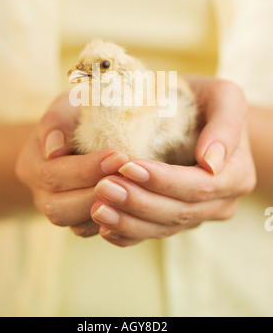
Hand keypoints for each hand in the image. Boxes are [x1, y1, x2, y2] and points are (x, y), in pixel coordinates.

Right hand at [15, 93, 128, 236]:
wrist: (79, 134)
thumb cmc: (75, 115)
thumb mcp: (65, 107)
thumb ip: (56, 122)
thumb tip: (54, 150)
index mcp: (31, 164)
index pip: (54, 174)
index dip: (87, 168)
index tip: (119, 155)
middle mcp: (40, 194)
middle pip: (61, 208)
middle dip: (98, 194)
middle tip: (131, 176)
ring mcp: (59, 211)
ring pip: (77, 226)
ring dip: (108, 210)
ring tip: (137, 190)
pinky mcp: (79, 221)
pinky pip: (93, 231)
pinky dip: (113, 221)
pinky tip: (134, 203)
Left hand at [91, 77, 256, 246]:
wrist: (198, 115)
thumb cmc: (207, 100)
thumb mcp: (224, 98)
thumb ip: (226, 126)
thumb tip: (211, 163)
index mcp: (235, 176)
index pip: (198, 187)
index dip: (163, 181)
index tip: (127, 167)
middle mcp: (220, 202)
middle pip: (178, 212)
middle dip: (138, 202)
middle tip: (103, 187)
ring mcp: (197, 215)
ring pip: (162, 227)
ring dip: (128, 221)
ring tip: (97, 208)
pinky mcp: (175, 220)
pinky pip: (151, 234)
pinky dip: (127, 235)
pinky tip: (104, 228)